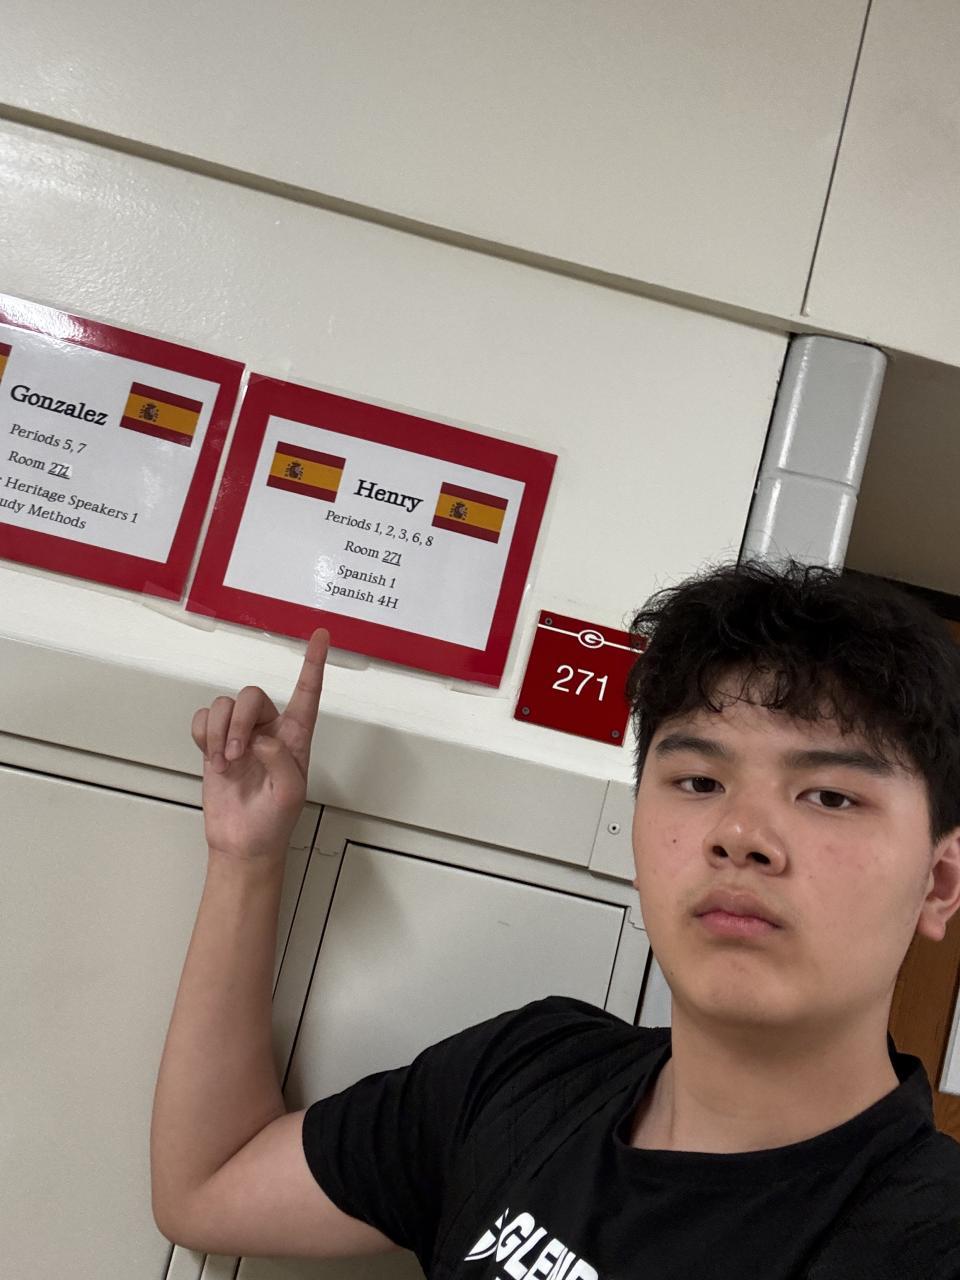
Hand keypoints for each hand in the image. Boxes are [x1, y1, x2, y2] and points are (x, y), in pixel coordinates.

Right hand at [190, 629, 329, 861]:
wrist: (242, 843)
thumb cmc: (274, 822)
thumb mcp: (291, 794)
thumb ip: (281, 760)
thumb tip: (260, 738)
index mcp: (296, 736)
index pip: (307, 693)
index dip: (313, 663)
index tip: (321, 636)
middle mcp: (270, 729)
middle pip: (252, 695)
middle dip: (239, 723)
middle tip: (236, 756)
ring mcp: (241, 735)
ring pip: (225, 705)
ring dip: (220, 734)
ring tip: (224, 763)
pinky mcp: (215, 744)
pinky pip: (204, 719)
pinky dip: (204, 736)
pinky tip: (212, 757)